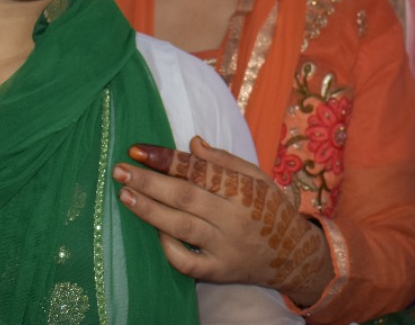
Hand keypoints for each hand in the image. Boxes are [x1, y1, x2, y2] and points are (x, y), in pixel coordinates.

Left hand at [114, 135, 334, 307]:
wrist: (293, 256)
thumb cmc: (271, 210)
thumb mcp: (258, 178)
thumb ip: (225, 161)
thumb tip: (192, 143)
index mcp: (243, 189)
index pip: (200, 170)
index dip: (168, 159)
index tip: (138, 150)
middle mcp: (233, 217)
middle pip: (185, 196)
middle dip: (149, 181)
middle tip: (120, 170)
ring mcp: (225, 247)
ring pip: (181, 227)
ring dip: (149, 210)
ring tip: (124, 194)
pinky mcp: (219, 271)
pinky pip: (188, 262)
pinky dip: (169, 248)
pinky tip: (154, 232)